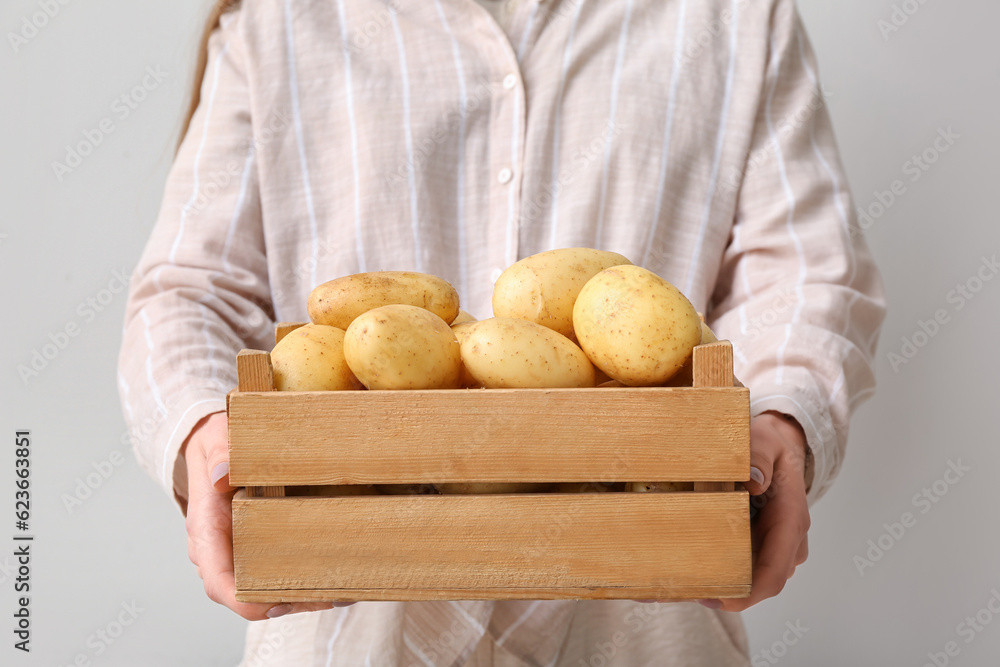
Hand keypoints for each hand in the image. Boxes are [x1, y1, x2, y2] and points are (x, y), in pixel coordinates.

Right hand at [182, 411, 351, 619]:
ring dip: (293, 596)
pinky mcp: (246, 547)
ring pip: (256, 589)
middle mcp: (215, 548)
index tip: (279, 604)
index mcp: (205, 528)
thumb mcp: (217, 436)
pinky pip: (264, 573)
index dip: (246, 601)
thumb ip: (219, 452)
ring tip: (336, 593)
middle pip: (242, 594)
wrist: (209, 441)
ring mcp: (230, 550)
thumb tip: (222, 475)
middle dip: (283, 603)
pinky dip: (292, 581)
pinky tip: (325, 578)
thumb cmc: (215, 441)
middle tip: (327, 597)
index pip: (218, 581)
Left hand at [700, 410, 810, 611]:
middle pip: (760, 582)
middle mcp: (787, 540)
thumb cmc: (770, 444)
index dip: (750, 593)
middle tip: (684, 592)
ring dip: (722, 583)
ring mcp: (775, 544)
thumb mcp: (764, 438)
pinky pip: (744, 564)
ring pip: (751, 577)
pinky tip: (690, 567)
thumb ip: (759, 455)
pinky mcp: (761, 542)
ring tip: (679, 584)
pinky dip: (722, 569)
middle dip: (728, 594)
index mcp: (791, 520)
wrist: (779, 445)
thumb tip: (754, 482)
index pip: (775, 571)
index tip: (721, 599)